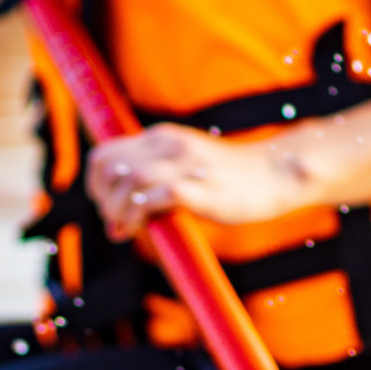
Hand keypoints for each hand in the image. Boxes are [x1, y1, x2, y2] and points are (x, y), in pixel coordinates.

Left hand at [86, 123, 313, 240]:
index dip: (94, 185)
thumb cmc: (230, 178)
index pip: (104, 154)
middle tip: (114, 223)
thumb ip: (156, 178)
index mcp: (161, 137)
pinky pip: (158, 196)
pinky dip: (141, 213)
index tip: (105, 207)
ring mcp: (185, 165)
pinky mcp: (202, 188)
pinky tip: (144, 227)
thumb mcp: (186, 166)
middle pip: (110, 167)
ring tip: (126, 230)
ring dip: (118, 210)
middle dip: (102, 200)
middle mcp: (168, 145)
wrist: (275, 174)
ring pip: (129, 180)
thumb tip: (123, 211)